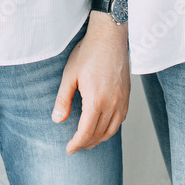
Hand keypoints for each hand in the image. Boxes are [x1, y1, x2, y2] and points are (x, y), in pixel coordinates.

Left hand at [52, 17, 129, 153]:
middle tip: (76, 145)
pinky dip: (111, 128)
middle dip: (86, 143)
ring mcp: (122, 99)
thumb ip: (63, 99)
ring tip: (88, 141)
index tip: (69, 148)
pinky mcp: (127, 94)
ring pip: (112, 130)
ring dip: (99, 138)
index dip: (76, 144)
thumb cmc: (89, 52)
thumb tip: (57, 119)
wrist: (109, 36)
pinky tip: (103, 126)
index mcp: (96, 100)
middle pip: (99, 134)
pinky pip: (121, 119)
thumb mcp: (69, 75)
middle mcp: (112, 103)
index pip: (86, 132)